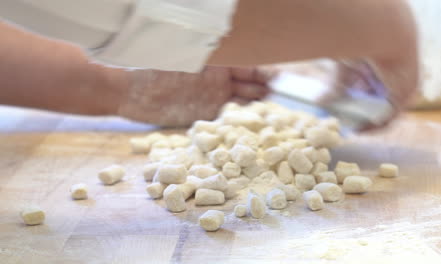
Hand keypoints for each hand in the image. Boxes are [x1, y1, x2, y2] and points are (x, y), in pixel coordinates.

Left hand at [115, 66, 271, 126]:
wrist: (127, 91)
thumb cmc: (155, 67)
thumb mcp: (189, 57)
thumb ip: (217, 60)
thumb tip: (247, 54)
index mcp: (218, 60)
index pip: (251, 66)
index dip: (269, 74)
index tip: (285, 84)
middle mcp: (219, 78)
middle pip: (251, 85)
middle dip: (270, 92)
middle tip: (290, 104)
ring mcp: (212, 97)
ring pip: (243, 102)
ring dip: (260, 109)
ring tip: (279, 118)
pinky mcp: (203, 115)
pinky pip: (228, 119)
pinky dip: (242, 122)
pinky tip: (256, 128)